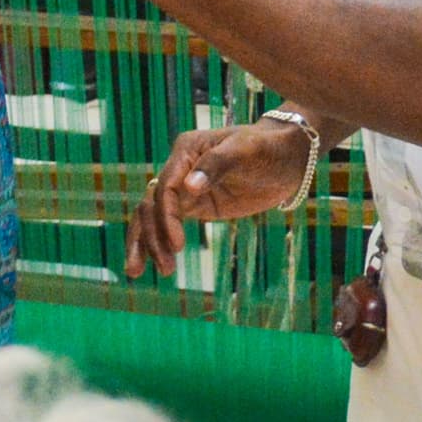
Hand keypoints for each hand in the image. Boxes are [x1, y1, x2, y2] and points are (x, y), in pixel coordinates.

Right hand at [125, 118, 315, 278]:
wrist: (286, 157)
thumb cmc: (266, 148)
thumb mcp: (244, 151)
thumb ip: (216, 165)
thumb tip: (189, 187)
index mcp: (186, 150)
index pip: (165, 186)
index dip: (167, 217)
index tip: (178, 246)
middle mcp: (179, 169)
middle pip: (152, 204)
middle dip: (151, 236)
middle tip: (165, 269)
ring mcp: (185, 189)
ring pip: (151, 216)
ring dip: (145, 243)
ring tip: (136, 273)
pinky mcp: (194, 206)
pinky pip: (167, 224)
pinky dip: (156, 242)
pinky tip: (152, 264)